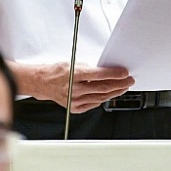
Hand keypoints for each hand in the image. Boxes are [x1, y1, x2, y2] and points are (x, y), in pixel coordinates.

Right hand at [10, 62, 133, 112]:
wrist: (42, 83)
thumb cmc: (56, 72)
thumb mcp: (73, 63)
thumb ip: (89, 68)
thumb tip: (106, 70)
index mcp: (74, 75)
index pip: (99, 75)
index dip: (114, 74)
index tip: (125, 73)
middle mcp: (74, 89)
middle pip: (102, 88)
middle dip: (119, 84)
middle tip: (129, 81)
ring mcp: (74, 100)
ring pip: (100, 98)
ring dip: (114, 92)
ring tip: (123, 88)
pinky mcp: (75, 108)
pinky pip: (93, 104)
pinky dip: (103, 99)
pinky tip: (109, 95)